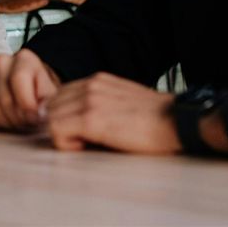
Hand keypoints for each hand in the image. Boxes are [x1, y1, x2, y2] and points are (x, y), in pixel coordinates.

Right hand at [0, 49, 58, 129]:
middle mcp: (2, 61)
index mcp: (24, 58)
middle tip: (27, 122)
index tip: (36, 118)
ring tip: (18, 121)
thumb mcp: (52, 95)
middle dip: (19, 119)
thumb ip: (48, 102)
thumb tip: (39, 112)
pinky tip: (4, 118)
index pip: (18, 80)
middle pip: (5, 100)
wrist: (30, 89)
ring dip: (7, 123)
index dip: (27, 106)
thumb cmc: (41, 92)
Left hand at [44, 72, 178, 153]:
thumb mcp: (122, 100)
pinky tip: (86, 147)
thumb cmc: (155, 118)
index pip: (60, 94)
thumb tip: (80, 121)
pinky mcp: (91, 119)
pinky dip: (66, 143)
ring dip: (63, 134)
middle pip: (51, 105)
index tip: (78, 131)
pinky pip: (57, 130)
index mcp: (97, 80)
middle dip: (60, 124)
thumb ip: (99, 102)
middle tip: (81, 139)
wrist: (176, 120)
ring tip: (85, 143)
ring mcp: (89, 100)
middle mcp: (90, 85)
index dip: (65, 115)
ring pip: (51, 117)